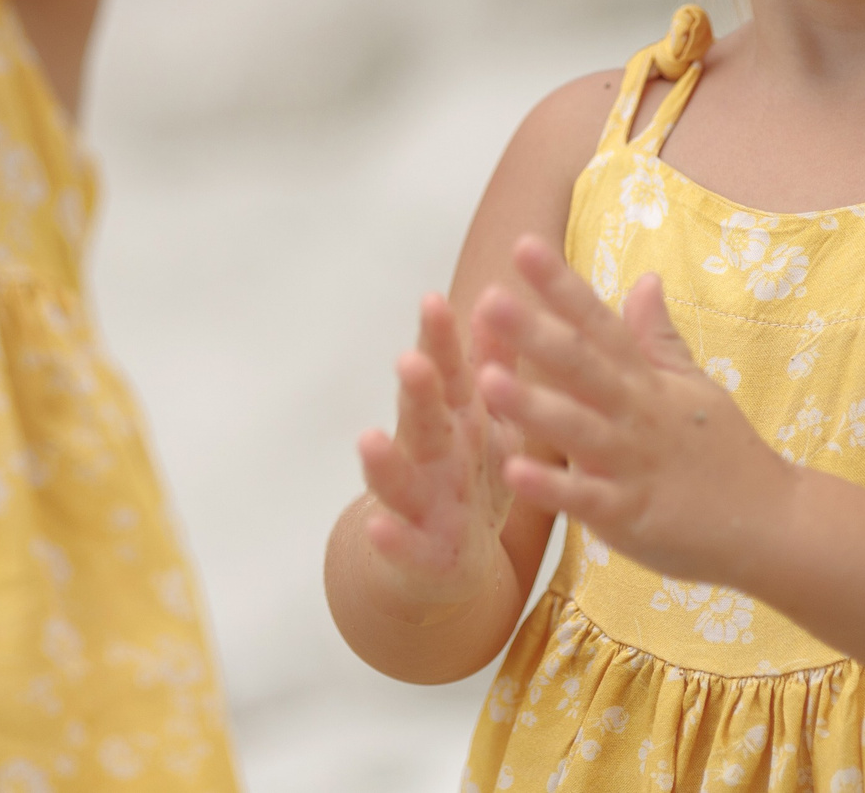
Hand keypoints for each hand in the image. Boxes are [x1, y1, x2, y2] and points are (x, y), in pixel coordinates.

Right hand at [354, 294, 524, 620]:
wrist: (451, 564)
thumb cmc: (472, 478)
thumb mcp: (491, 423)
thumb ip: (492, 368)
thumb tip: (496, 302)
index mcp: (455, 421)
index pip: (445, 373)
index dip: (438, 340)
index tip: (432, 301)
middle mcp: (429, 455)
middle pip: (419, 418)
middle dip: (415, 392)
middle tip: (409, 360)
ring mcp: (420, 503)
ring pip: (397, 478)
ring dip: (382, 461)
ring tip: (367, 440)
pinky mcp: (419, 553)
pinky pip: (405, 546)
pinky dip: (392, 539)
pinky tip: (377, 527)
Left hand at [474, 237, 793, 584]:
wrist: (776, 525)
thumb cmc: (725, 454)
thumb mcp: (694, 387)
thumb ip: (658, 338)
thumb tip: (644, 277)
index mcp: (645, 381)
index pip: (600, 322)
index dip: (561, 285)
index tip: (523, 244)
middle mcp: (635, 414)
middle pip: (581, 366)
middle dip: (534, 333)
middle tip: (488, 299)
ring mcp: (632, 464)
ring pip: (576, 429)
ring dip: (532, 404)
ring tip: (485, 379)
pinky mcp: (630, 515)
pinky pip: (586, 500)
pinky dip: (551, 487)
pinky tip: (512, 470)